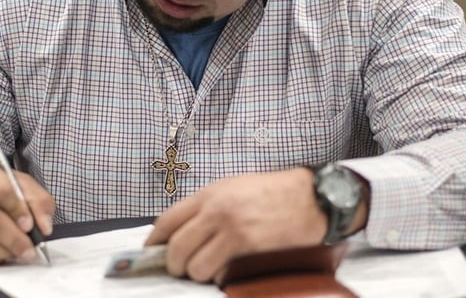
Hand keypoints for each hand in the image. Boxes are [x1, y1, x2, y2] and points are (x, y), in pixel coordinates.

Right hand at [0, 160, 54, 266]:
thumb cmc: (1, 190)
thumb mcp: (23, 186)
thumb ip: (39, 202)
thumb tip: (44, 226)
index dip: (16, 209)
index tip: (29, 226)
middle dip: (11, 237)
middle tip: (29, 250)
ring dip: (1, 251)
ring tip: (17, 255)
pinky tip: (1, 256)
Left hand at [143, 168, 328, 282]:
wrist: (313, 198)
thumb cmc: (276, 193)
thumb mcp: (235, 188)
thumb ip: (207, 207)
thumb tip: (182, 230)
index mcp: (210, 193)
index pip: (167, 220)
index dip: (155, 241)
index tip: (152, 251)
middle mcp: (216, 210)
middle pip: (176, 246)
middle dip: (173, 264)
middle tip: (180, 269)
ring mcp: (231, 229)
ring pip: (193, 265)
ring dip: (196, 273)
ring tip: (208, 270)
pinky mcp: (247, 246)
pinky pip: (216, 271)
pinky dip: (215, 277)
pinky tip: (224, 272)